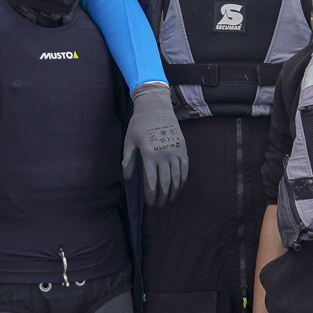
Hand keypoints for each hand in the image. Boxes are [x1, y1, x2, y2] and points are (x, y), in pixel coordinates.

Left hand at [124, 81, 188, 205]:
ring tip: (168, 200)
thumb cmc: (139, 125)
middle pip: (165, 183)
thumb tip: (129, 178)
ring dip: (173, 191)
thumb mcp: (129, 141)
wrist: (156, 108)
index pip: (152, 182)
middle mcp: (164, 155)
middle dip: (162, 196)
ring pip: (177, 178)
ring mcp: (176, 152)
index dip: (151, 195)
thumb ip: (128, 161)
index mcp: (149, 154)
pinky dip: (182, 180)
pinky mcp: (183, 149)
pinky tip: (178, 187)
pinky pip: (185, 169)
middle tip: (158, 205)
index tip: (150, 203)